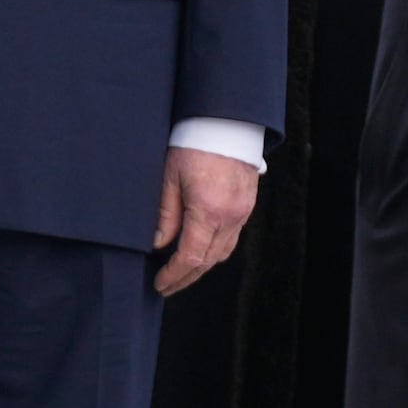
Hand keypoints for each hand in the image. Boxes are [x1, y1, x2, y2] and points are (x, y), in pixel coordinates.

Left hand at [152, 145, 259, 295]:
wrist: (227, 121)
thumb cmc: (195, 143)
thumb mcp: (170, 177)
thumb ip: (166, 214)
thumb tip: (159, 244)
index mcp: (208, 211)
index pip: (191, 258)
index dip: (174, 275)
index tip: (160, 284)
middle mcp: (230, 216)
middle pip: (209, 261)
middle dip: (186, 277)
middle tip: (167, 286)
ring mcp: (243, 212)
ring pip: (223, 252)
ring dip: (202, 266)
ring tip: (182, 271)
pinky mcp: (248, 205)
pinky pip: (232, 237)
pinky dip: (215, 249)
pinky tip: (201, 248)